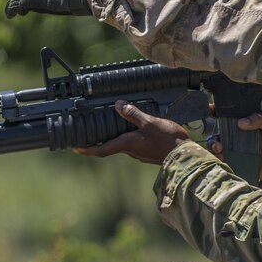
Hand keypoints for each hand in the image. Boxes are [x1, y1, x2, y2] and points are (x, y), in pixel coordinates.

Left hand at [73, 100, 188, 164]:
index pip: (101, 149)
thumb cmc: (167, 140)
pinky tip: (134, 128)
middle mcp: (131, 151)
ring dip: (115, 137)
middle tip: (90, 132)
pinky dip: (129, 136)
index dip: (87, 149)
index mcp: (127, 145)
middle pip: (110, 146)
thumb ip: (133, 114)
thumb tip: (118, 105)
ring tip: (111, 125)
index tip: (75, 148)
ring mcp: (140, 153)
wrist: (185, 155)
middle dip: (100, 140)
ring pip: (123, 144)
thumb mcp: (149, 123)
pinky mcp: (149, 152)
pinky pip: (134, 144)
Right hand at [207, 113, 261, 182]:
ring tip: (219, 147)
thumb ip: (260, 119)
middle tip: (217, 138)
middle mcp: (238, 136)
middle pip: (218, 132)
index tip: (210, 109)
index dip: (217, 111)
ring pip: (218, 146)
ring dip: (214, 145)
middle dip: (212, 133)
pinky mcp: (238, 162)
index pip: (228, 115)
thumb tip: (241, 122)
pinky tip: (223, 157)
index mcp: (246, 123)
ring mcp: (237, 150)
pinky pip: (224, 161)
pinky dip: (220, 158)